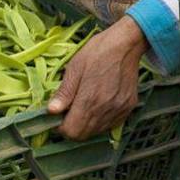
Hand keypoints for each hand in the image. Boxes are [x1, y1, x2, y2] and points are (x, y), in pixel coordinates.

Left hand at [48, 16, 147, 139]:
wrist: (126, 44)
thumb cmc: (97, 52)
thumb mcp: (75, 67)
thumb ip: (64, 92)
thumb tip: (51, 111)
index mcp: (89, 99)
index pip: (71, 131)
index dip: (61, 126)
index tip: (59, 115)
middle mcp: (105, 109)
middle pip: (84, 135)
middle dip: (73, 127)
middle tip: (70, 111)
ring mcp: (119, 110)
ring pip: (97, 132)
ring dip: (87, 125)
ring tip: (84, 106)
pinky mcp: (128, 107)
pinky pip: (111, 124)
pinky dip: (101, 121)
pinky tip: (99, 106)